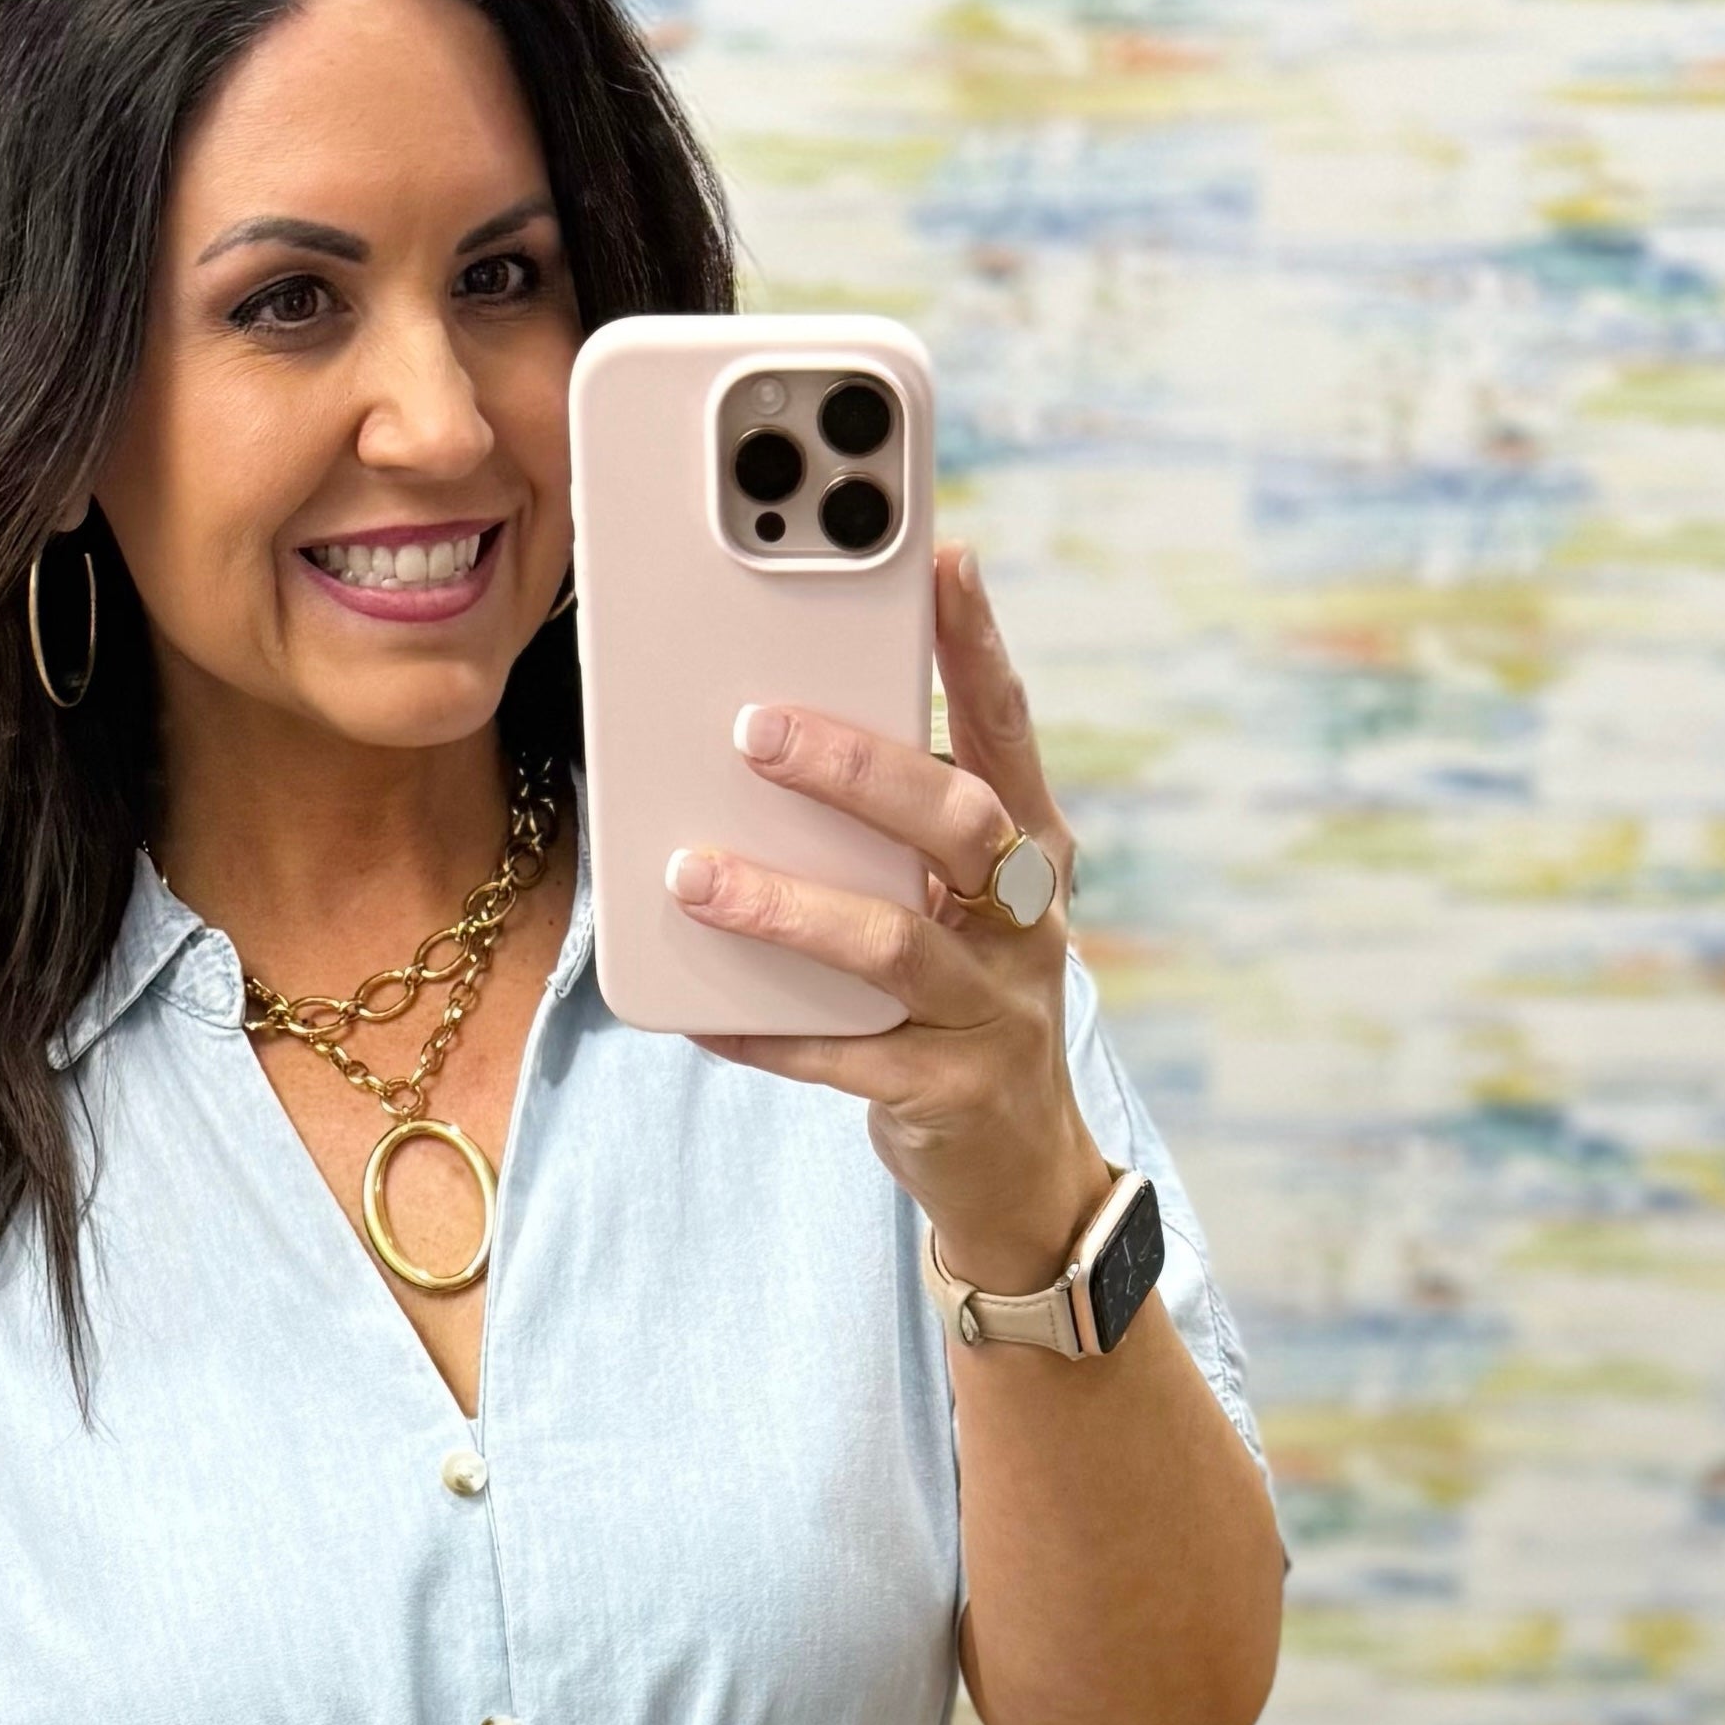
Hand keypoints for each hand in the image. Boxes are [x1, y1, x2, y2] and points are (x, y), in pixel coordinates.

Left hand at [668, 543, 1111, 1293]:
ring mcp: (995, 1011)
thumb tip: (766, 734)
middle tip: (755, 728)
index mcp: (1031, 850)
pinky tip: (702, 1014)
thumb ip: (893, 833)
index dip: (978, 645)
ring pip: (892, 942)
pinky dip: (768, 1031)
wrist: (1016, 1165)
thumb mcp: (951, 903)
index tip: (941, 559)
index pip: (1009, 730)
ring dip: (786, 904)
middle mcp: (1028, 921)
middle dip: (856, 769)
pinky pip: (845, 1057)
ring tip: (693, 876)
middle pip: (956, 822)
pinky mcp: (948, 1093)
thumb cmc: (960, 999)